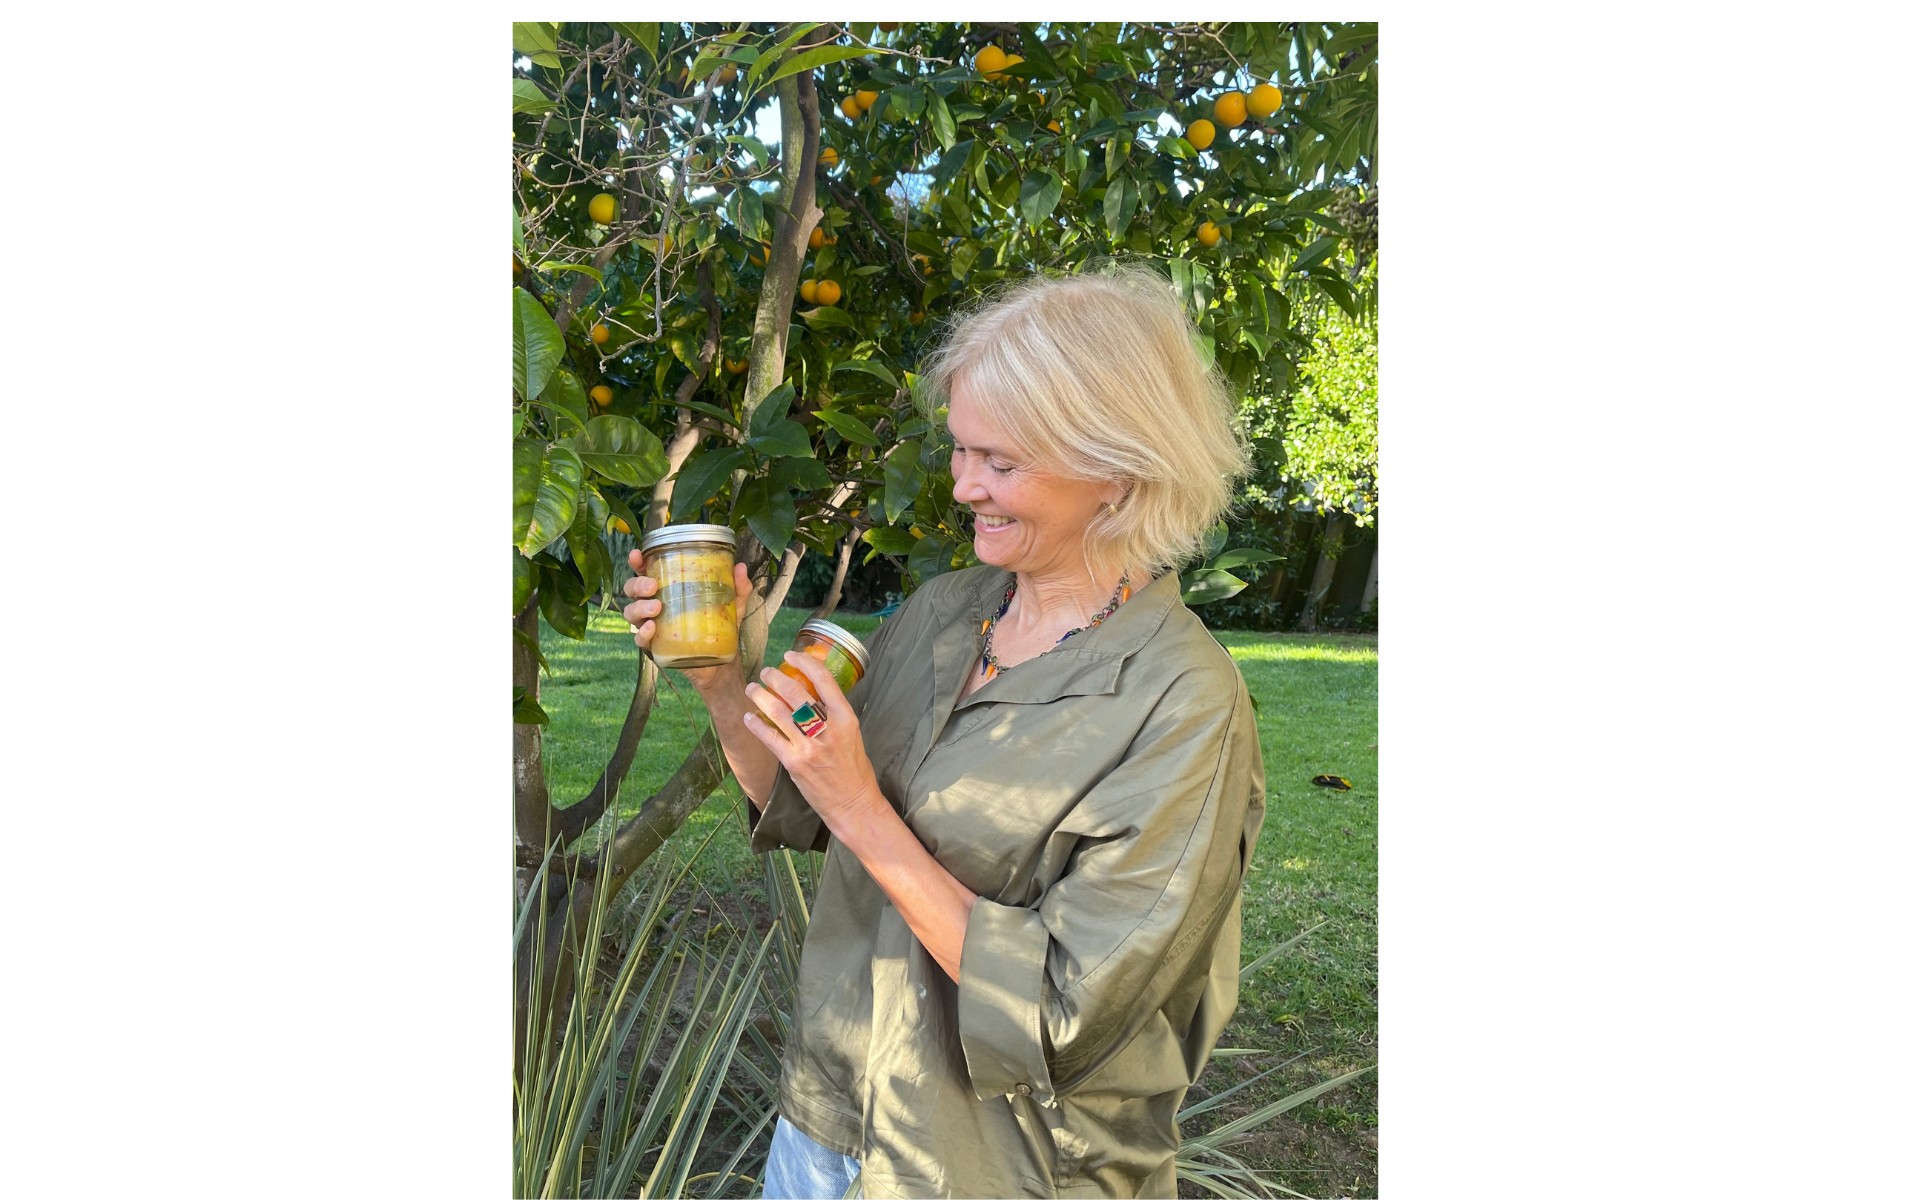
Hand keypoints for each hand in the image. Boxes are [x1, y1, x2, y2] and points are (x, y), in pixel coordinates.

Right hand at [621, 550, 751, 686]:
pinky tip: (652, 628)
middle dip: (637, 584)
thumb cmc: (721, 626)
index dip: (637, 562)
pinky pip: (640, 640)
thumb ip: (738, 587)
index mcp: (668, 589)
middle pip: (632, 590)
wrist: (721, 662)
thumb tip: (741, 567)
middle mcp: (654, 605)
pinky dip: (642, 633)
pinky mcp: (655, 647)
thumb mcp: (733, 604)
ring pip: (631, 613)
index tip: (636, 556)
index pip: (645, 571)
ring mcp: (652, 626)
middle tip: (653, 586)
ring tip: (656, 607)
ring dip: (639, 608)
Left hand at [743, 650, 887, 829]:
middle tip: (766, 672)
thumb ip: (834, 713)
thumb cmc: (855, 769)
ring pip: (777, 711)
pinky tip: (749, 717)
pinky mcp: (793, 763)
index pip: (823, 679)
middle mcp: (826, 729)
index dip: (804, 662)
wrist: (853, 803)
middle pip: (795, 692)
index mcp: (845, 717)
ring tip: (752, 689)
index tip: (791, 655)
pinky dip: (756, 725)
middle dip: (775, 677)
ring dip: (760, 696)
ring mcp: (808, 746)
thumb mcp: (852, 734)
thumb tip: (812, 692)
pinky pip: (769, 738)